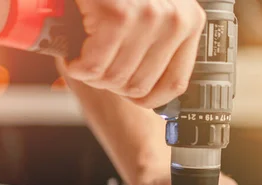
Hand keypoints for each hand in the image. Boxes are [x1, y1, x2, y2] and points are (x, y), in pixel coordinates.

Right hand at [62, 0, 205, 108]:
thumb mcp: (153, 7)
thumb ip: (157, 40)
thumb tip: (142, 87)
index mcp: (188, 22)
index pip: (174, 84)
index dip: (147, 99)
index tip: (128, 95)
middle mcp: (175, 21)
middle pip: (138, 85)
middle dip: (109, 83)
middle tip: (93, 66)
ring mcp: (148, 18)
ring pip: (113, 78)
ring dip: (90, 75)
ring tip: (82, 57)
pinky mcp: (117, 15)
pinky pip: (93, 65)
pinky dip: (76, 65)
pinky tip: (72, 54)